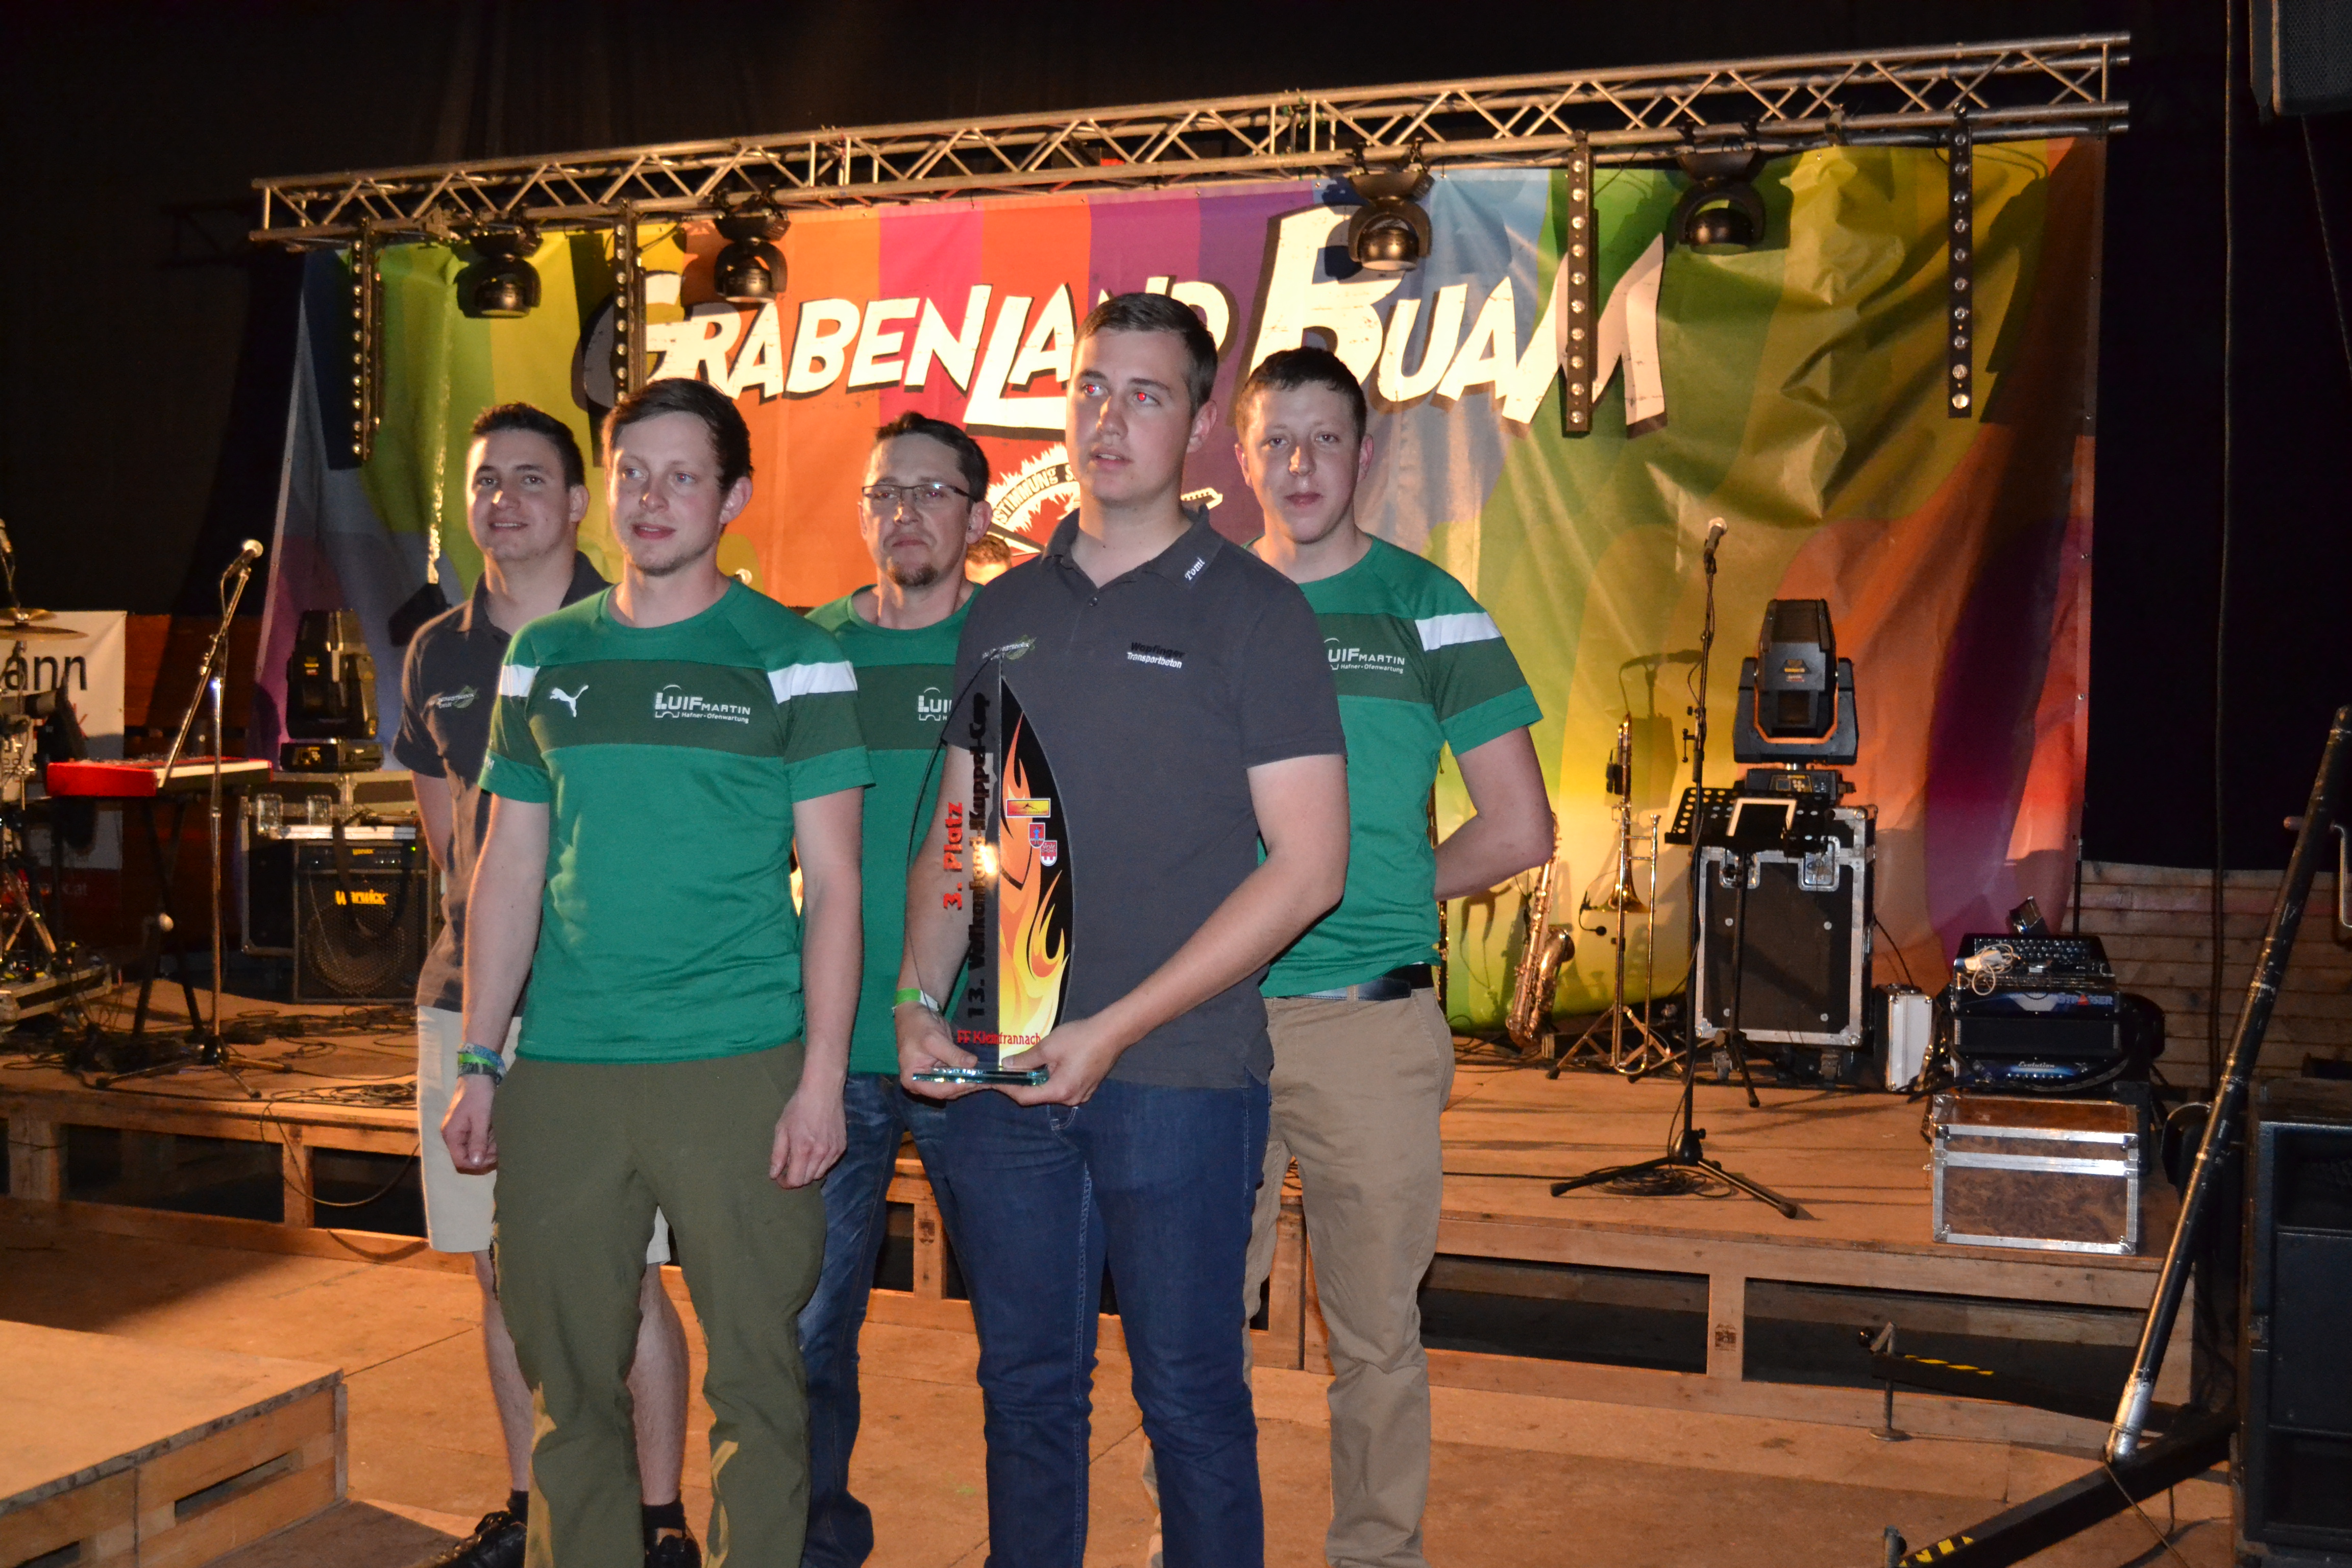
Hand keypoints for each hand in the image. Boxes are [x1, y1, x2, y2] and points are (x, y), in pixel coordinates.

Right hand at [441, 1075, 498, 1172]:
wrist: (478, 1074)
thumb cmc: (479, 1095)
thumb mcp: (481, 1118)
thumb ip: (478, 1141)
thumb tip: (476, 1163)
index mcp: (451, 1135)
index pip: (460, 1161)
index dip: (477, 1164)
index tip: (493, 1158)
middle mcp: (452, 1135)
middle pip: (467, 1156)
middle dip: (484, 1155)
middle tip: (500, 1148)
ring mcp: (459, 1130)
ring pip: (473, 1148)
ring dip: (487, 1147)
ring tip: (500, 1139)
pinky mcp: (467, 1125)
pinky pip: (476, 1139)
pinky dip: (487, 1139)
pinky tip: (496, 1133)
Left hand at [770, 1077, 845, 1188]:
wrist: (823, 1090)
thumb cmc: (799, 1107)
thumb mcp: (782, 1128)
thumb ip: (778, 1154)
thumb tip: (774, 1174)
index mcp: (803, 1149)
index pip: (796, 1181)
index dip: (786, 1183)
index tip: (780, 1177)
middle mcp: (820, 1154)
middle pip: (808, 1180)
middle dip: (796, 1177)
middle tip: (790, 1166)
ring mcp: (833, 1151)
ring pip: (820, 1174)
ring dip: (809, 1171)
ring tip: (803, 1158)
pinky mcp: (842, 1146)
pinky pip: (830, 1164)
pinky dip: (821, 1163)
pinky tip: (815, 1151)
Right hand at [898, 1002, 981, 1100]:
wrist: (915, 1015)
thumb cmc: (918, 1027)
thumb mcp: (934, 1040)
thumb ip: (953, 1054)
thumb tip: (973, 1064)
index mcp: (913, 1079)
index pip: (938, 1090)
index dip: (957, 1087)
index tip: (974, 1081)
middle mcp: (922, 1083)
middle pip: (947, 1090)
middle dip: (966, 1085)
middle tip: (986, 1080)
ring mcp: (932, 1077)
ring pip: (954, 1085)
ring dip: (969, 1081)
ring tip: (987, 1078)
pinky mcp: (941, 1071)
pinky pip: (955, 1076)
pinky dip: (966, 1075)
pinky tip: (980, 1072)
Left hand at [1002, 1012, 1127, 1106]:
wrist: (1113, 1033)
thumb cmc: (1080, 1038)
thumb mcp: (1049, 1046)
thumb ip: (1026, 1059)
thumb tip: (1007, 1065)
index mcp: (1060, 1091)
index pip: (1025, 1097)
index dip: (1007, 1089)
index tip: (994, 1080)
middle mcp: (1071, 1099)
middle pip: (1038, 1096)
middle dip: (1023, 1083)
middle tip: (1009, 1069)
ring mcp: (1081, 1095)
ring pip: (1051, 1091)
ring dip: (1038, 1080)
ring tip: (1029, 1064)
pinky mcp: (1087, 1088)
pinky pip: (1063, 1088)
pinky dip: (1052, 1079)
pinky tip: (1050, 1064)